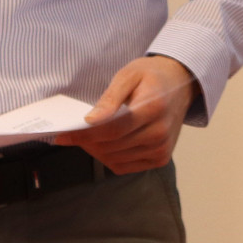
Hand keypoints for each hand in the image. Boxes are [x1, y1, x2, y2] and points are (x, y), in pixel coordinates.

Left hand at [56, 55, 197, 173]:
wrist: (181, 84)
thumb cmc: (151, 77)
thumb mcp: (129, 75)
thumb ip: (110, 98)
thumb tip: (90, 120)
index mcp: (153, 108)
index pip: (111, 130)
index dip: (83, 135)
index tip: (62, 136)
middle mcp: (160, 132)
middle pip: (111, 146)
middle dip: (86, 142)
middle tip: (72, 133)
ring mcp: (162, 148)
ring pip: (115, 159)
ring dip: (96, 150)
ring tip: (89, 137)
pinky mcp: (161, 158)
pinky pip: (125, 167)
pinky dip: (109, 158)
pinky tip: (106, 144)